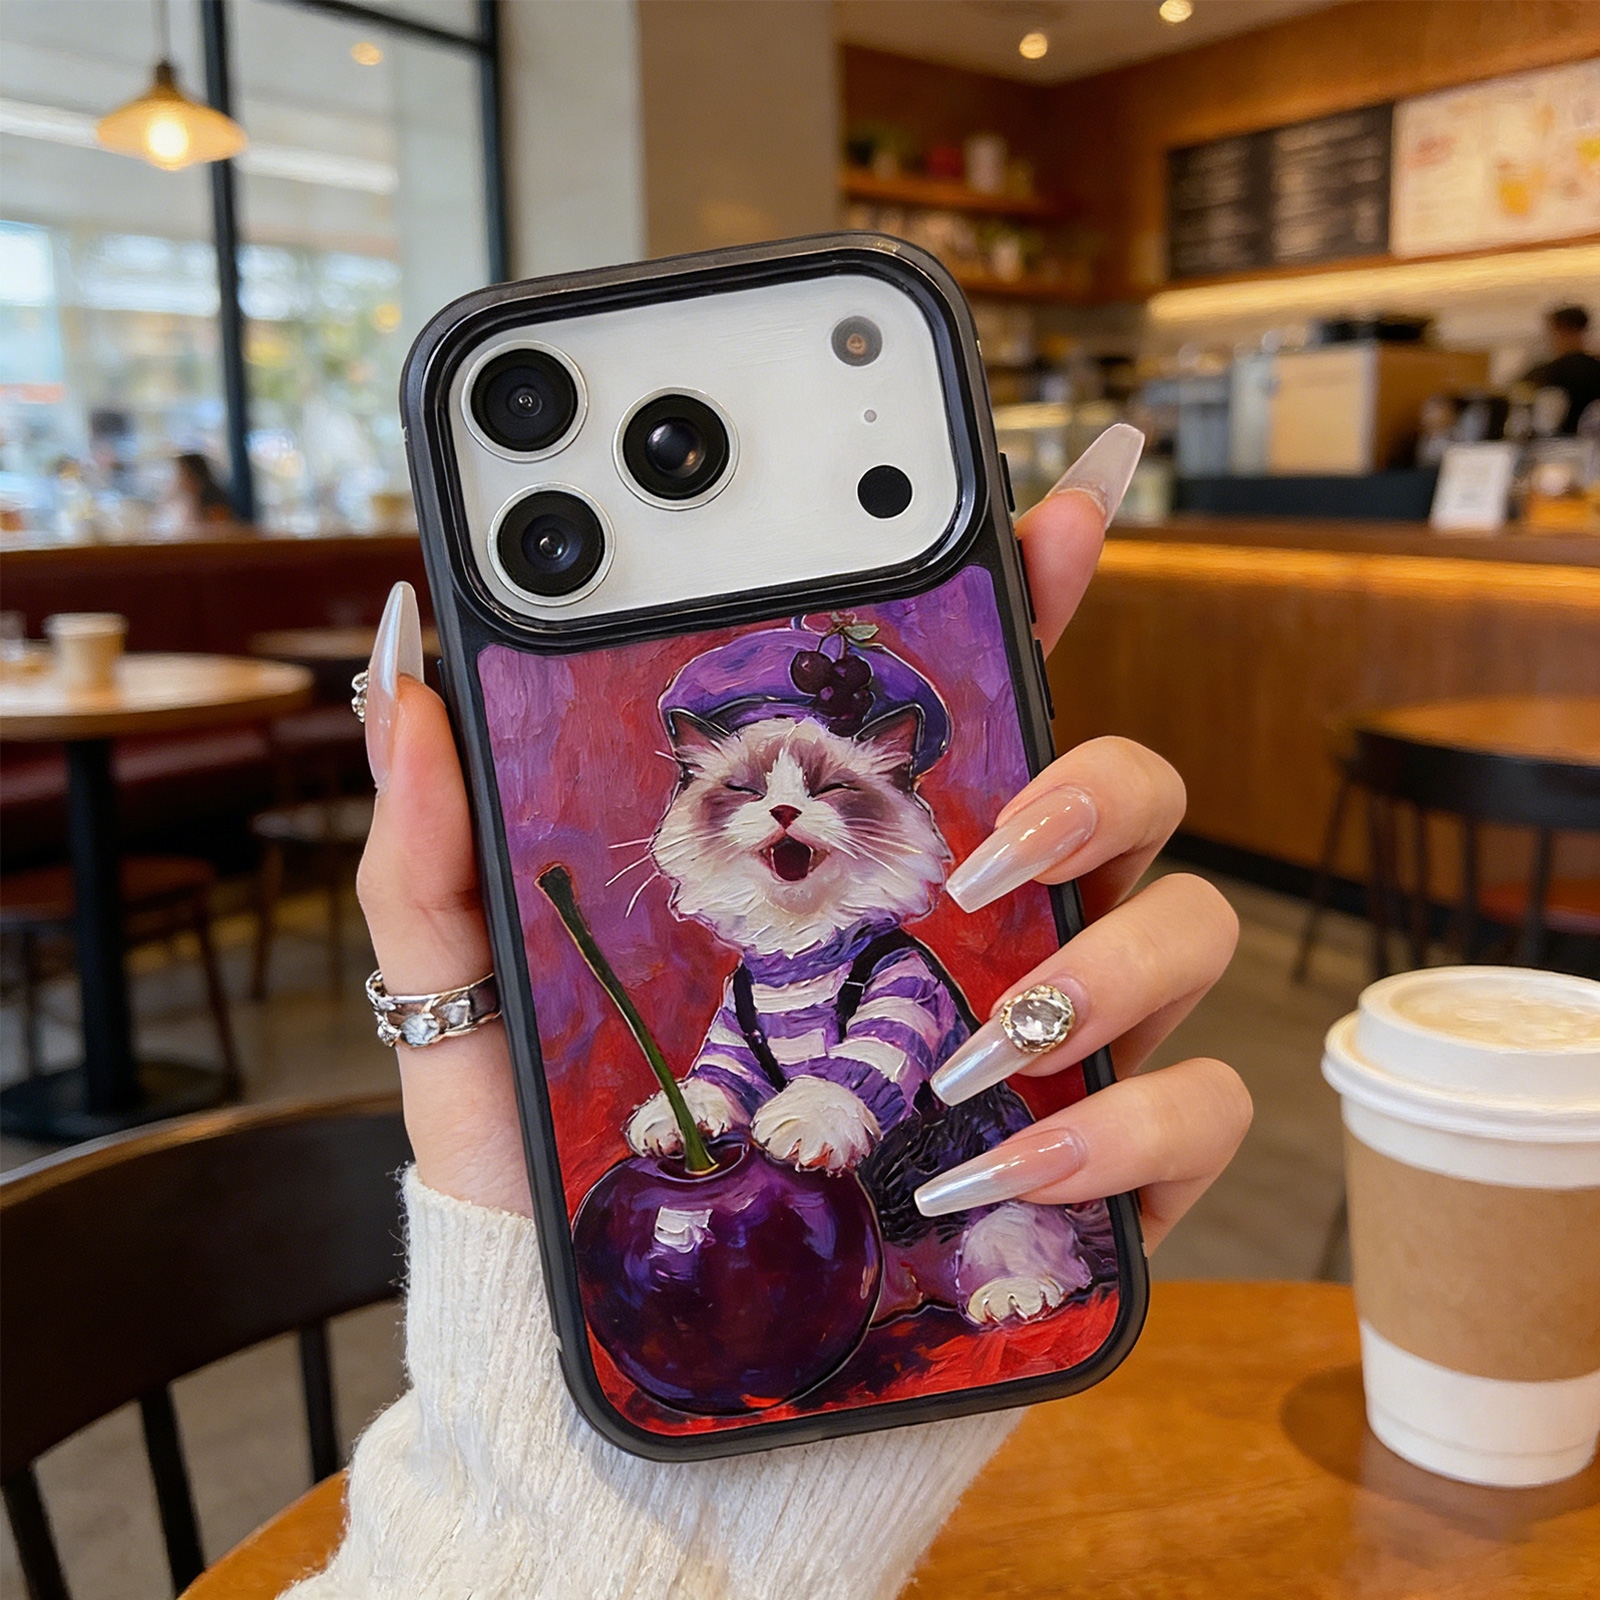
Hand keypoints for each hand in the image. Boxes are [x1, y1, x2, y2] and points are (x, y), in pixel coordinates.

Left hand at [356, 423, 1249, 1252]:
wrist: (623, 1382)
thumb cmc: (563, 1183)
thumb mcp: (476, 1011)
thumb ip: (437, 859)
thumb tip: (411, 696)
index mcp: (865, 872)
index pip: (977, 706)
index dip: (1034, 593)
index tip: (1056, 506)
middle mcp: (985, 938)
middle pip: (1133, 793)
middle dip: (1101, 783)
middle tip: (987, 849)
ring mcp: (1054, 1054)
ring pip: (1191, 931)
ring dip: (1111, 966)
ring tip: (984, 1029)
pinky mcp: (1095, 1181)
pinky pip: (1198, 1113)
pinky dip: (1126, 1129)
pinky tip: (998, 1159)